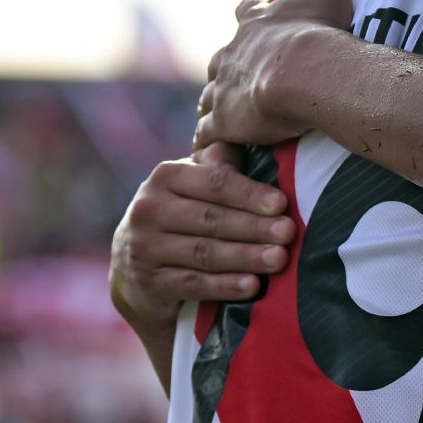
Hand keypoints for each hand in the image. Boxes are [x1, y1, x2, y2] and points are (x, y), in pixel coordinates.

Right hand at [108, 144, 295, 327]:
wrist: (133, 262)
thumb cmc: (181, 211)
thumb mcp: (192, 183)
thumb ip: (217, 164)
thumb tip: (249, 136)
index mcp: (165, 177)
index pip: (213, 183)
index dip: (249, 194)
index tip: (281, 204)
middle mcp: (149, 210)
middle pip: (211, 219)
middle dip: (254, 227)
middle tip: (288, 233)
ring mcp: (145, 248)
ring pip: (204, 253)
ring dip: (245, 257)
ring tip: (279, 259)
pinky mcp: (149, 282)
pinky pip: (194, 284)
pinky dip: (225, 286)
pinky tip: (252, 286)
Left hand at [195, 0, 353, 148]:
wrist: (306, 73)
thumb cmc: (319, 32)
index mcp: (254, 22)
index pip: (246, 11)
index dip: (251, 16)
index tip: (255, 21)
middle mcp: (231, 52)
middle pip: (220, 59)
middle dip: (228, 68)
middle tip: (245, 80)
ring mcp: (222, 87)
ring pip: (208, 96)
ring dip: (216, 103)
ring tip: (226, 116)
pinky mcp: (222, 120)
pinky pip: (206, 132)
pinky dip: (208, 139)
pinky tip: (212, 147)